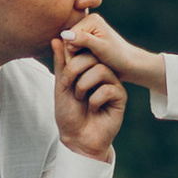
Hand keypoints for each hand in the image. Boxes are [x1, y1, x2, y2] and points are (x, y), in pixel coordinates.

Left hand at [51, 27, 125, 160]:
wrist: (77, 139)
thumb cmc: (68, 114)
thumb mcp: (61, 86)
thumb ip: (61, 63)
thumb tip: (57, 38)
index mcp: (88, 69)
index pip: (83, 51)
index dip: (71, 61)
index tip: (63, 80)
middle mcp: (102, 74)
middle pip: (92, 57)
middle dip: (75, 71)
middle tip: (69, 87)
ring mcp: (112, 84)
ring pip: (101, 70)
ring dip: (84, 85)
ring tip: (81, 98)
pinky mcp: (120, 97)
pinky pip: (108, 88)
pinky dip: (95, 100)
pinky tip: (94, 109)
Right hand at [63, 12, 165, 102]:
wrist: (129, 64)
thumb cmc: (118, 57)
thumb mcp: (101, 48)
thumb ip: (83, 40)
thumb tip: (64, 34)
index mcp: (91, 19)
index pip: (68, 36)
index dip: (71, 52)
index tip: (82, 65)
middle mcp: (88, 22)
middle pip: (68, 41)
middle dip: (73, 55)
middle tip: (84, 68)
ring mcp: (88, 30)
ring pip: (70, 47)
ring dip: (75, 58)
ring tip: (87, 66)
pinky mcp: (88, 39)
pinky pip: (75, 50)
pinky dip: (79, 59)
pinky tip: (87, 65)